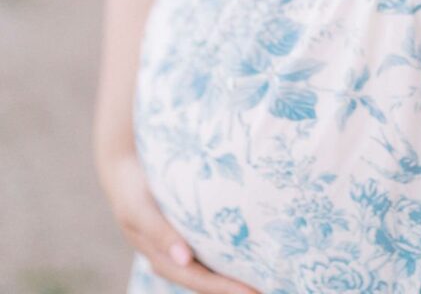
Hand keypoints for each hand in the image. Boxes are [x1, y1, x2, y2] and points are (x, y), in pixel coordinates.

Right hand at [97, 150, 263, 293]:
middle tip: (269, 288)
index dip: (225, 289)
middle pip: (207, 280)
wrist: (123, 169)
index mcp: (162, 260)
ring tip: (265, 276)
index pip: (198, 280)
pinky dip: (228, 254)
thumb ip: (161, 234)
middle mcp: (174, 258)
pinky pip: (211, 249)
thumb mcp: (140, 211)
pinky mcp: (187, 232)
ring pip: (211, 267)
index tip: (252, 293)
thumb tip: (185, 259)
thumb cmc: (132, 191)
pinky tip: (250, 250)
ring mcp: (181, 247)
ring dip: (234, 274)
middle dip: (235, 288)